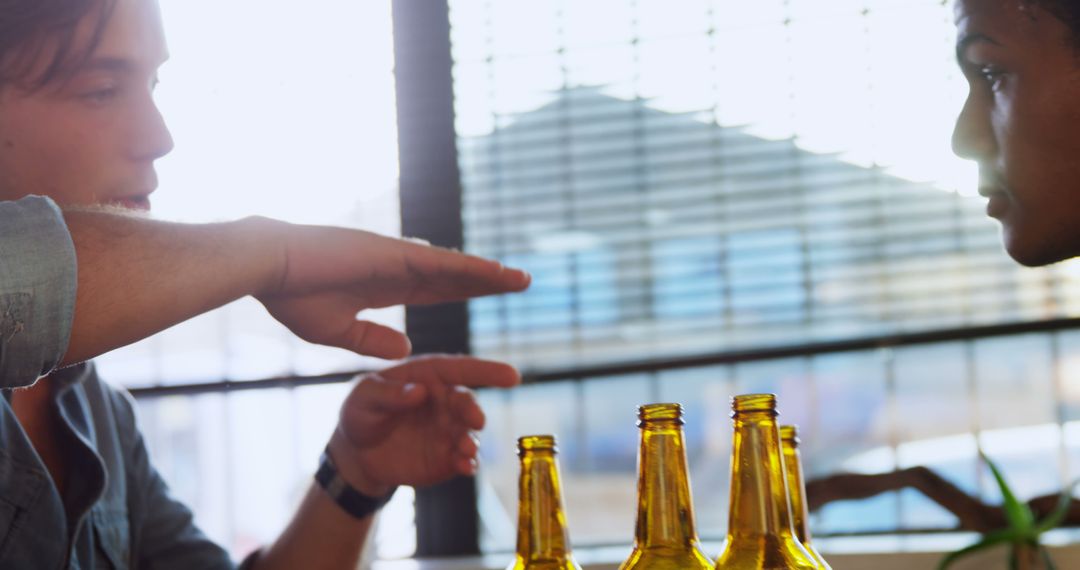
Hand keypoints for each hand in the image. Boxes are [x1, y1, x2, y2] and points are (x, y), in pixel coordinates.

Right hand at [253, 219, 529, 358]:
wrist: (268, 268)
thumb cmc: (291, 296)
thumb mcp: (338, 330)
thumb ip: (373, 339)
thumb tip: (407, 348)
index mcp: (383, 284)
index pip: (435, 289)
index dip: (464, 290)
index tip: (489, 293)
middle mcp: (396, 267)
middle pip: (453, 277)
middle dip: (486, 282)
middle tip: (521, 284)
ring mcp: (397, 258)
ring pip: (454, 268)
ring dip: (489, 275)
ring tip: (522, 281)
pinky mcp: (393, 254)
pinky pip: (441, 264)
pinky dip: (471, 269)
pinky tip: (497, 274)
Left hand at [326, 355, 519, 495]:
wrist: (357, 453)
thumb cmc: (361, 412)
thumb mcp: (363, 396)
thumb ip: (387, 393)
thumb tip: (419, 391)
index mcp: (428, 376)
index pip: (461, 369)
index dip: (487, 370)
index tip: (512, 375)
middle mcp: (445, 402)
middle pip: (467, 403)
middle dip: (474, 410)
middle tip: (475, 420)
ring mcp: (448, 431)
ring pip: (469, 434)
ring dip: (471, 441)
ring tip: (464, 449)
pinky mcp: (446, 458)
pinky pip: (463, 460)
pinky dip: (468, 464)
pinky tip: (465, 467)